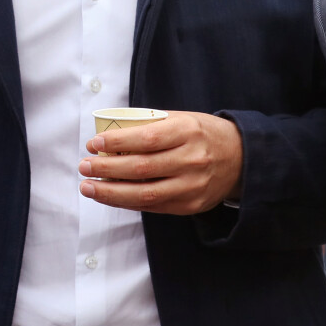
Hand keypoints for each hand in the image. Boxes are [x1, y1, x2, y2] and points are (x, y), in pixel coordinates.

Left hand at [78, 111, 242, 214]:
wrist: (242, 159)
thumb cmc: (204, 134)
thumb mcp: (182, 119)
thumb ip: (151, 125)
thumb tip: (111, 132)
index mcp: (187, 132)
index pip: (146, 139)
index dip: (117, 142)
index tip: (94, 143)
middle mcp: (191, 160)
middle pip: (141, 168)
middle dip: (106, 169)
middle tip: (84, 165)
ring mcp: (191, 187)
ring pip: (144, 194)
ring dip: (110, 192)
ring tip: (88, 186)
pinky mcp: (190, 206)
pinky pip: (153, 207)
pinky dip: (128, 202)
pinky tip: (110, 195)